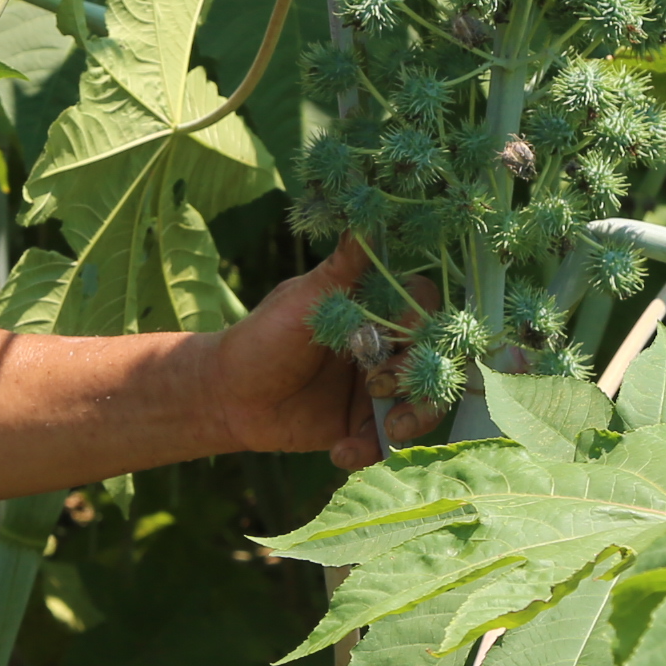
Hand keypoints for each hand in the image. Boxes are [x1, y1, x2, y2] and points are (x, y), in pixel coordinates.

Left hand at [209, 237, 427, 471]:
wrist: (228, 396)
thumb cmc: (262, 337)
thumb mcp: (303, 301)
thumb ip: (342, 269)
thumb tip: (367, 213)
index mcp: (375, 308)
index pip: (426, 310)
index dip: (422, 327)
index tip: (398, 340)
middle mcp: (387, 345)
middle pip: (437, 361)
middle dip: (419, 380)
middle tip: (379, 388)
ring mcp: (381, 388)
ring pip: (425, 404)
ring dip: (413, 419)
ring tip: (385, 431)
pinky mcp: (365, 425)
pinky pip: (389, 441)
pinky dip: (371, 449)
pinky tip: (338, 452)